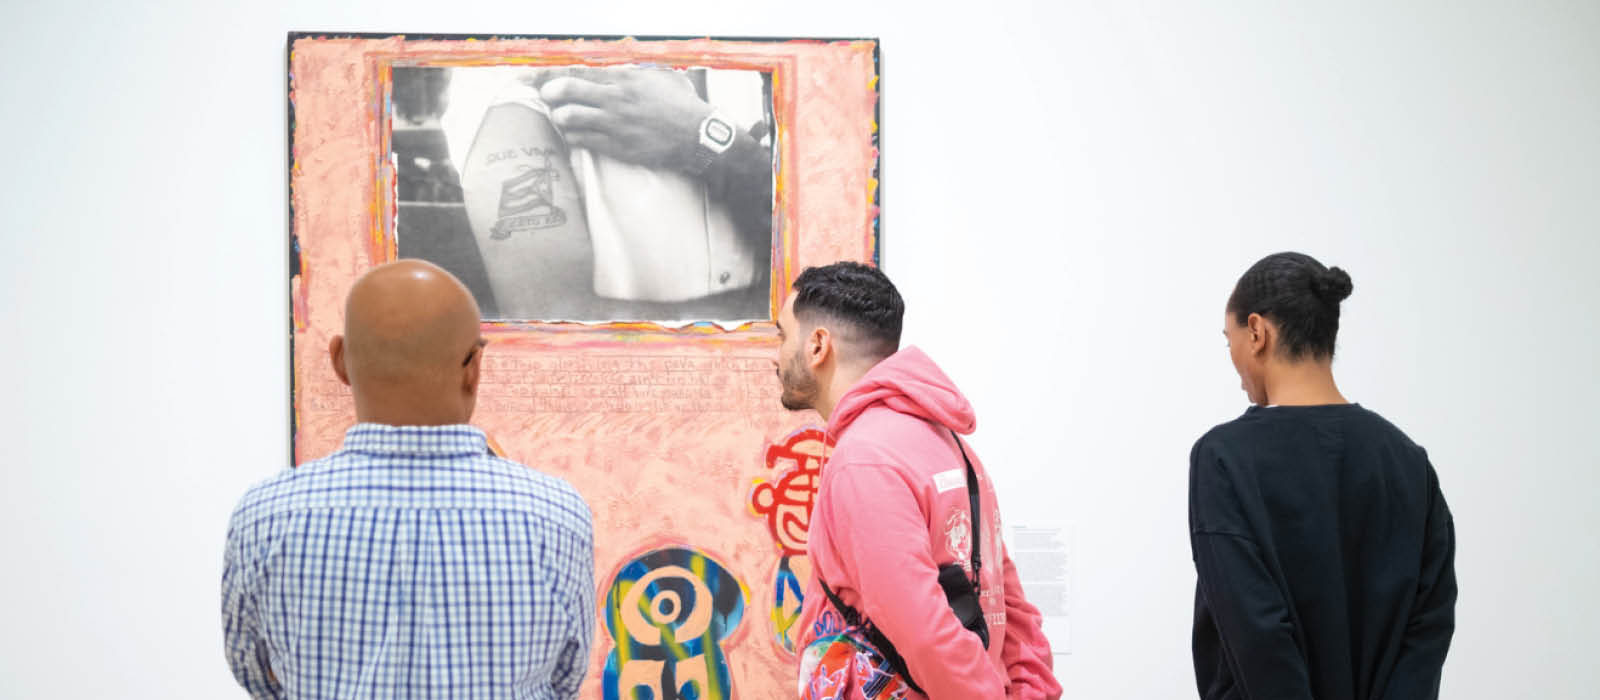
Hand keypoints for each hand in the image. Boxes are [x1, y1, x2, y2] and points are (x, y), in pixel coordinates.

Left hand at [532, 67, 713, 170]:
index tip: (531, 77)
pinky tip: (576, 134)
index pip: (578, 71)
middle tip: (547, 97)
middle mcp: (616, 98)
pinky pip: (581, 140)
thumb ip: (629, 73)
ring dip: (560, 117)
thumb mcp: (656, 78)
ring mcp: (615, 124)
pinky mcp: (617, 146)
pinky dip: (573, 135)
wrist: (697, 136)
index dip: (550, 74)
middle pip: (566, 91)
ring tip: (563, 117)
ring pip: (568, 117)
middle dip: (549, 93)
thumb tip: (607, 72)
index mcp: (624, 78)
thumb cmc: (679, 105)